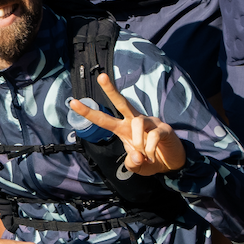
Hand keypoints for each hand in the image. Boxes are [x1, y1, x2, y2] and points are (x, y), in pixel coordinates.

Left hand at [69, 71, 186, 174]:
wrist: (171, 164)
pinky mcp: (164, 128)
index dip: (88, 112)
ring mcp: (150, 122)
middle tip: (101, 76)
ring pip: (137, 122)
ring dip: (137, 141)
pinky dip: (150, 150)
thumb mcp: (136, 167)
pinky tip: (153, 156)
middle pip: (121, 102)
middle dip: (110, 90)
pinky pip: (153, 136)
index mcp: (123, 129)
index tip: (72, 102)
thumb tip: (137, 155)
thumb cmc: (148, 160)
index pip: (103, 119)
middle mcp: (134, 121)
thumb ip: (131, 163)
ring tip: (144, 154)